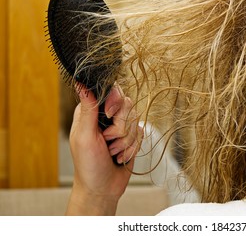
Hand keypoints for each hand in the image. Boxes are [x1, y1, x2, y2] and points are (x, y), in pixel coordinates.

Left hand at [66, 84, 142, 214]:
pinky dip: (132, 147)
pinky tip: (121, 156)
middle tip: (107, 141)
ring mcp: (120, 125)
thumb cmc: (88, 164)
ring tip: (112, 152)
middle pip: (127, 104)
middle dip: (120, 127)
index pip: (110, 90)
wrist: (102, 188)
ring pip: (136, 119)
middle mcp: (107, 115)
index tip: (109, 114)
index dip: (114, 100)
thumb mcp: (85, 136)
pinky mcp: (132, 136)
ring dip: (125, 141)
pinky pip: (141, 132)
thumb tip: (80, 82)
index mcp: (91, 111)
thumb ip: (88, 109)